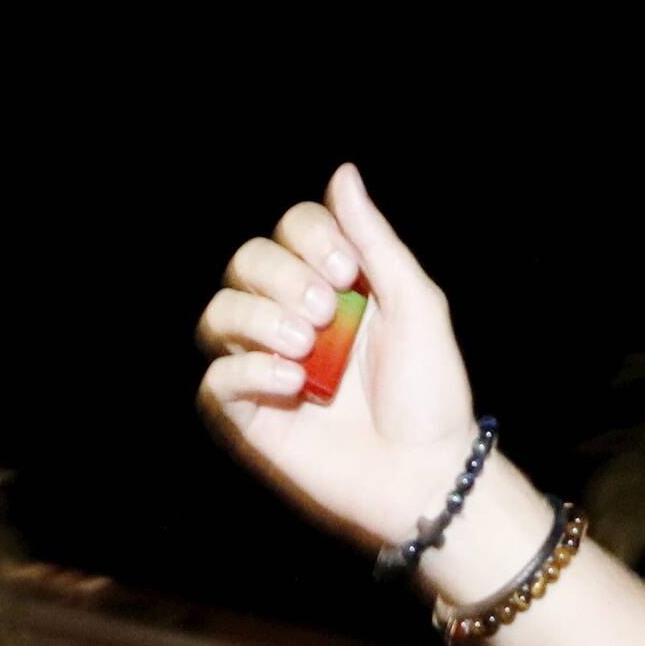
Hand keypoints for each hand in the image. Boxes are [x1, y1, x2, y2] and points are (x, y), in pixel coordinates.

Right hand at [192, 165, 479, 553]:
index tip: (349, 272)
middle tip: (325, 312)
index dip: (309, 238)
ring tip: (305, 347)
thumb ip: (374, 239)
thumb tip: (342, 172)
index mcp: (331, 286)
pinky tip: (292, 383)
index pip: (291, 230)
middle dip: (281, 276)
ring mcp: (265, 367)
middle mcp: (291, 319)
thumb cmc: (429, 392)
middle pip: (246, 263)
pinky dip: (247, 372)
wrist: (427, 473)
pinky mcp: (249, 418)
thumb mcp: (414, 303)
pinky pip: (216, 382)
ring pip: (218, 315)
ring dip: (257, 318)